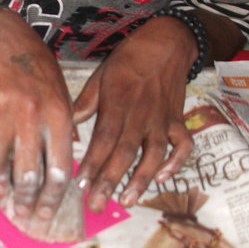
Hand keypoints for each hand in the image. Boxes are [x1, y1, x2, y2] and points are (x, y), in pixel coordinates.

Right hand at [0, 9, 74, 237]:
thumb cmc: (35, 66)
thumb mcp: (60, 92)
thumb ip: (62, 128)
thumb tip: (61, 170)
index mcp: (57, 112)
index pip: (58, 167)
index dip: (53, 196)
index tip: (48, 212)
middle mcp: (29, 114)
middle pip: (28, 172)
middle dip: (27, 200)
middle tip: (24, 214)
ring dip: (2, 186)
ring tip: (4, 197)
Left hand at [73, 16, 196, 212]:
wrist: (167, 42)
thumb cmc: (129, 59)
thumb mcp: (100, 75)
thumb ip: (84, 104)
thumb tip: (65, 128)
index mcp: (118, 102)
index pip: (104, 139)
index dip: (93, 163)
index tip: (80, 185)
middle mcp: (141, 114)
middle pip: (125, 152)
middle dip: (110, 181)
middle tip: (96, 205)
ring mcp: (162, 119)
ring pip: (154, 154)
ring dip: (141, 179)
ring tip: (127, 201)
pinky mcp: (179, 120)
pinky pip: (183, 145)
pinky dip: (177, 162)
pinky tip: (164, 178)